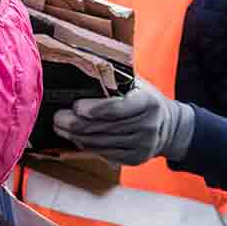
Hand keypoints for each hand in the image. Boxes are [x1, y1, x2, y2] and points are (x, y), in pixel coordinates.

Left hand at [52, 79, 195, 164]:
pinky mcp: (134, 159)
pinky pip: (104, 153)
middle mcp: (148, 125)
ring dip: (75, 135)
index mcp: (148, 102)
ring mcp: (142, 145)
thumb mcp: (136, 84)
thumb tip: (81, 66)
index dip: (95, 108)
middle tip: (57, 117)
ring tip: (60, 127)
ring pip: (100, 142)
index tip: (76, 106)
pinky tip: (75, 137)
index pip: (118, 108)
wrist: (169, 126)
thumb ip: (114, 79)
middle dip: (75, 123)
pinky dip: (86, 145)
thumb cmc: (143, 99)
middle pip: (103, 127)